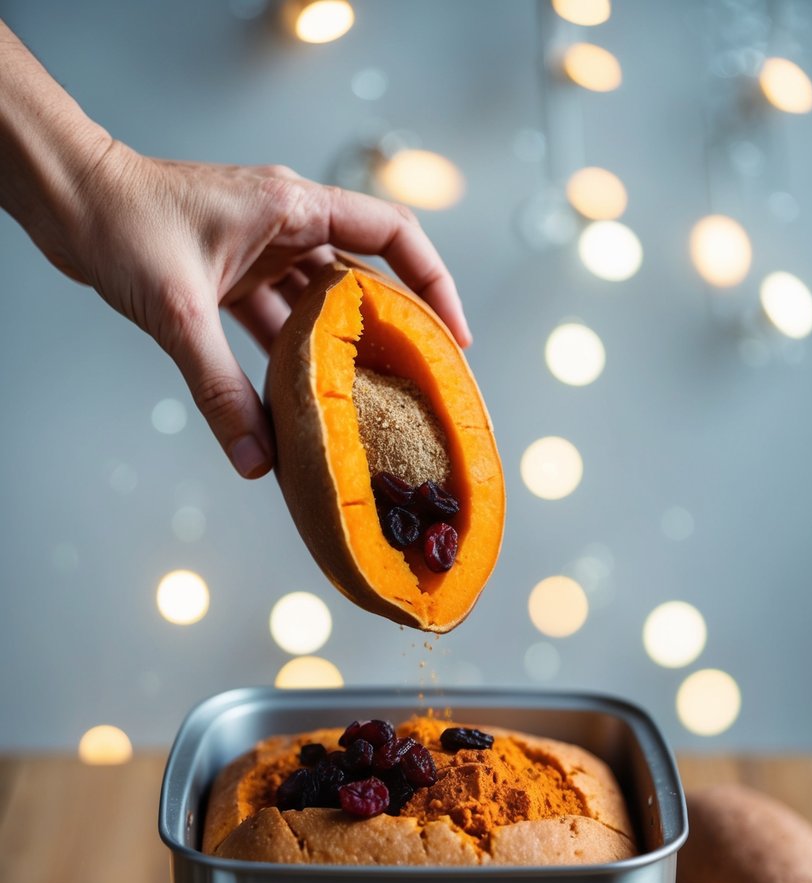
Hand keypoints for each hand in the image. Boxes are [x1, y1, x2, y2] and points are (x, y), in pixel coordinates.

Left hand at [43, 146, 472, 478]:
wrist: (67, 200)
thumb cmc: (121, 223)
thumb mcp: (179, 311)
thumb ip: (221, 389)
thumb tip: (257, 462)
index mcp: (293, 206)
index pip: (392, 235)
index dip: (433, 283)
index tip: (452, 339)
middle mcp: (286, 224)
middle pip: (364, 276)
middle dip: (392, 329)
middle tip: (416, 385)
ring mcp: (259, 249)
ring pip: (320, 304)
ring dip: (338, 350)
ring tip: (364, 403)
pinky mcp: (231, 273)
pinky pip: (277, 319)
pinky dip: (290, 357)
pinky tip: (299, 400)